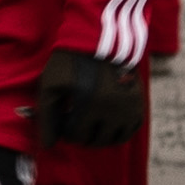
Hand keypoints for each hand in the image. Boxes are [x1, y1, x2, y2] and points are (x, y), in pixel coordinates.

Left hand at [31, 48, 145, 148]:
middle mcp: (114, 108)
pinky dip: (118, 130)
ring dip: (101, 134)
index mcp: (90, 103)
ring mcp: (129, 105)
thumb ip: (46, 116)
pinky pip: (131, 129)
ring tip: (91, 119)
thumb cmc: (71, 61)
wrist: (101, 38)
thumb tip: (48, 146)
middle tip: (76, 117)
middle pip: (96, 140)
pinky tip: (107, 118)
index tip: (64, 115)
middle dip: (82, 133)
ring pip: (115, 139)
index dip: (66, 129)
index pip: (76, 136)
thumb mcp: (50, 84)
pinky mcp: (139, 101)